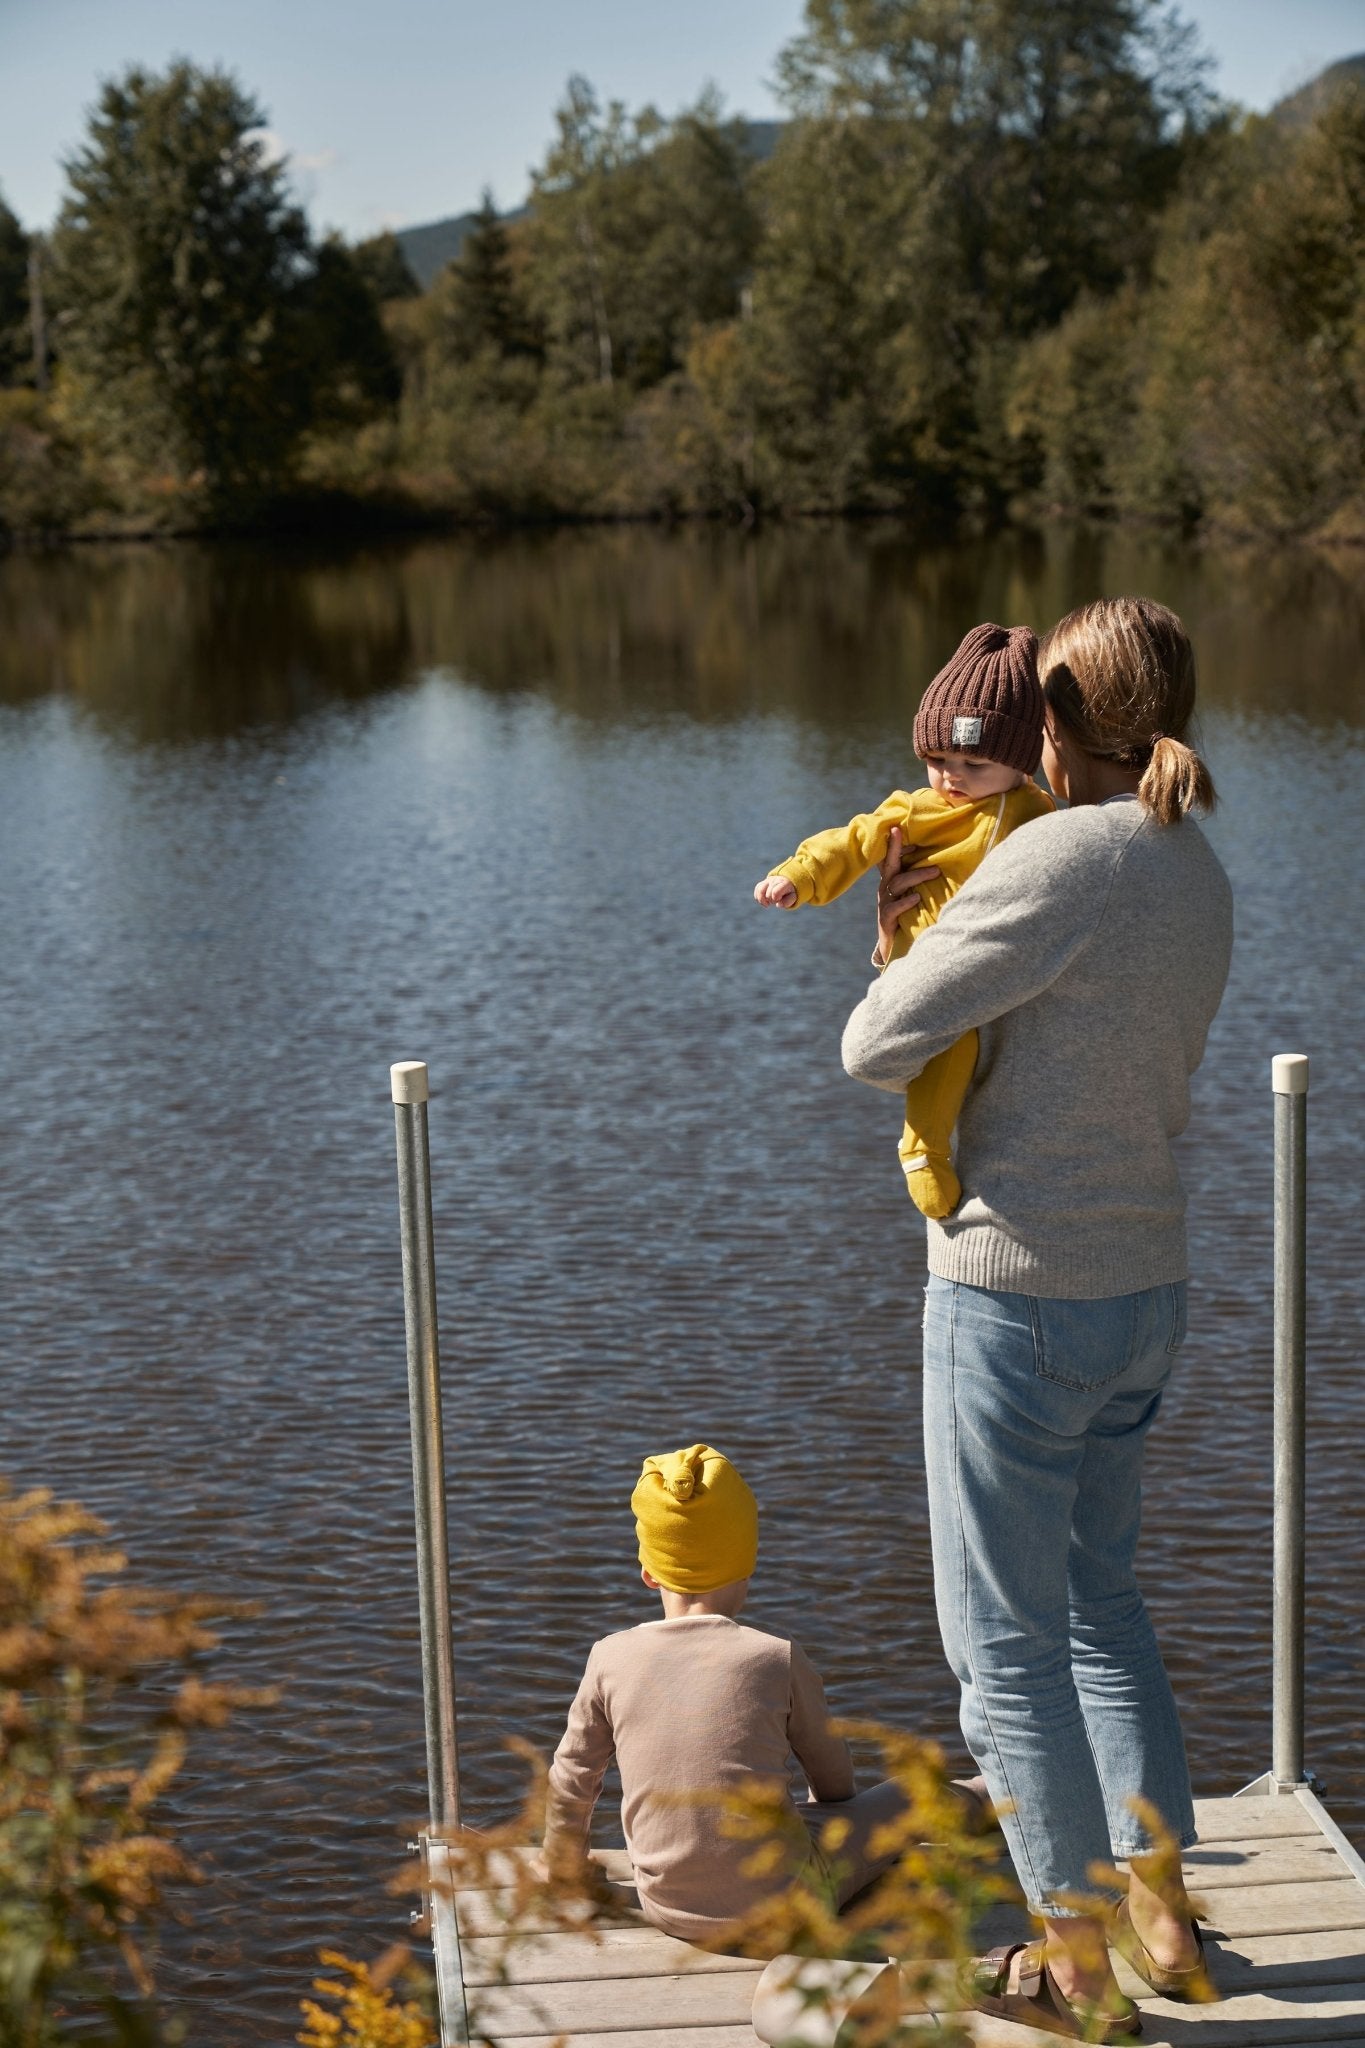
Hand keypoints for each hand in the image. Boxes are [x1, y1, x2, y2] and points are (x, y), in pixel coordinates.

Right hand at [754, 875, 797, 907]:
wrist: (786, 882)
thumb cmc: (789, 892)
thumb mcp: (792, 897)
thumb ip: (787, 902)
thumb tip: (778, 905)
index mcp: (784, 883)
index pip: (775, 892)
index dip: (775, 899)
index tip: (779, 900)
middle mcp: (775, 880)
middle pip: (768, 894)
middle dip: (771, 900)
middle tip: (776, 900)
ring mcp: (768, 880)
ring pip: (760, 890)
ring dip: (762, 900)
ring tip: (768, 903)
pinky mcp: (762, 883)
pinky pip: (757, 889)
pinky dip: (758, 898)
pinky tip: (764, 901)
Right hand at [874, 826, 939, 965]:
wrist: (895, 946)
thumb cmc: (910, 916)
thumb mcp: (915, 894)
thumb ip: (923, 880)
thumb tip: (948, 864)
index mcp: (893, 880)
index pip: (891, 858)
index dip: (896, 844)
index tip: (903, 830)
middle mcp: (886, 888)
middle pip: (888, 863)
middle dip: (892, 846)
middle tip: (897, 830)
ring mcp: (885, 903)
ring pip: (897, 883)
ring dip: (917, 875)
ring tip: (936, 872)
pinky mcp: (886, 919)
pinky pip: (894, 907)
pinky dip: (906, 902)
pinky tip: (917, 897)